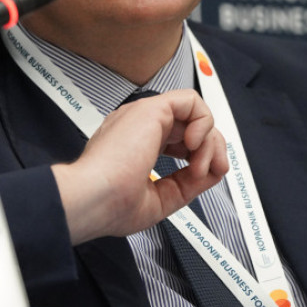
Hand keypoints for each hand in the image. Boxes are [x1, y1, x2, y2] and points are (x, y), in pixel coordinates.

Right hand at [51, 89, 228, 243]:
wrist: (93, 199)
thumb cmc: (109, 204)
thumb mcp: (160, 199)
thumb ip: (187, 183)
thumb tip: (211, 172)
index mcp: (136, 147)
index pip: (178, 142)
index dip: (199, 157)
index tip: (202, 177)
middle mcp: (139, 128)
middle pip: (191, 126)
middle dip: (211, 149)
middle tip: (213, 171)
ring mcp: (144, 116)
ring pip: (194, 114)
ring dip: (209, 142)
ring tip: (199, 166)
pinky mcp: (151, 109)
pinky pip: (191, 101)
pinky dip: (203, 123)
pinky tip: (194, 145)